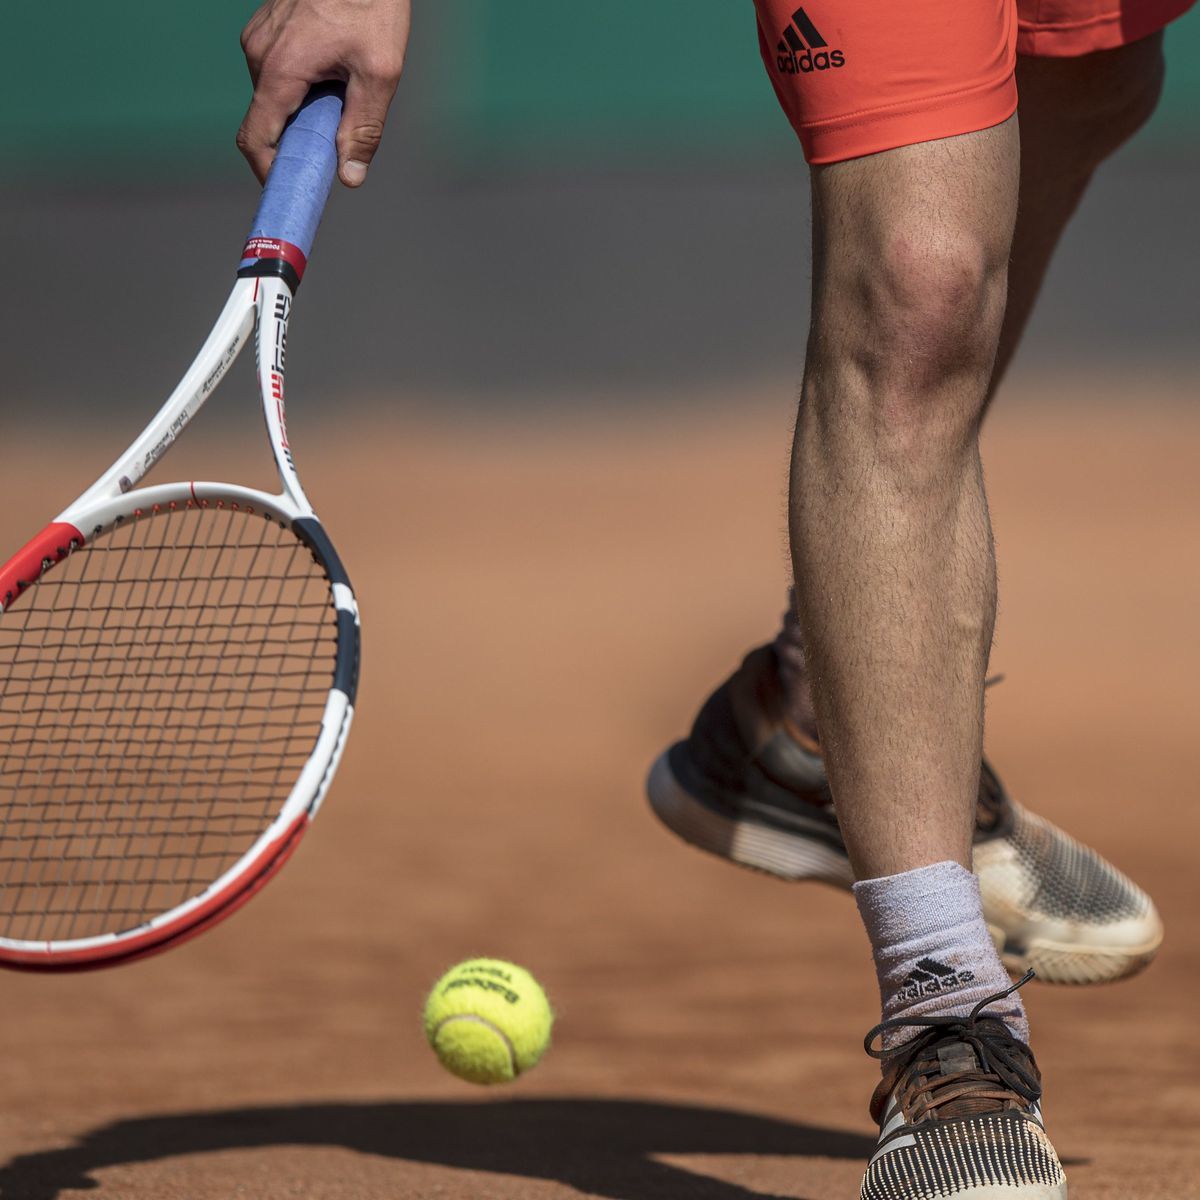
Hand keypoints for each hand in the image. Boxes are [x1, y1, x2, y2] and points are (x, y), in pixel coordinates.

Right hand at [238, 0, 411, 186]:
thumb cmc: (371, 4)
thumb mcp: (379, 73)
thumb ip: (364, 129)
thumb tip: (350, 176)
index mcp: (279, 69)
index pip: (255, 138)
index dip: (269, 173)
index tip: (288, 190)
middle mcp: (259, 53)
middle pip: (268, 120)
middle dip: (298, 140)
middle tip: (335, 144)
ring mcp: (259, 38)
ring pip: (274, 96)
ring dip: (303, 110)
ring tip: (341, 92)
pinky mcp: (267, 28)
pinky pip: (277, 72)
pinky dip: (301, 87)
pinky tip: (333, 71)